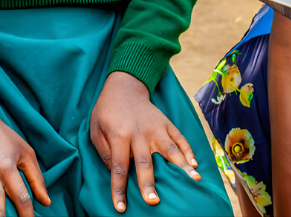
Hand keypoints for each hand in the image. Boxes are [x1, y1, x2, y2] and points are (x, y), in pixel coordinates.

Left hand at [89, 72, 200, 212]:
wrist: (125, 86)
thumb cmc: (107, 111)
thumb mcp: (96, 129)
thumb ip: (105, 152)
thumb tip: (116, 173)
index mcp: (120, 135)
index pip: (119, 167)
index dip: (119, 189)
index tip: (121, 208)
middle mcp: (140, 133)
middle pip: (145, 162)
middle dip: (149, 183)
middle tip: (153, 201)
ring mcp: (156, 128)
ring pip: (170, 150)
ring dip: (181, 166)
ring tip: (193, 180)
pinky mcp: (167, 124)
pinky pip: (180, 138)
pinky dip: (188, 151)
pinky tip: (195, 165)